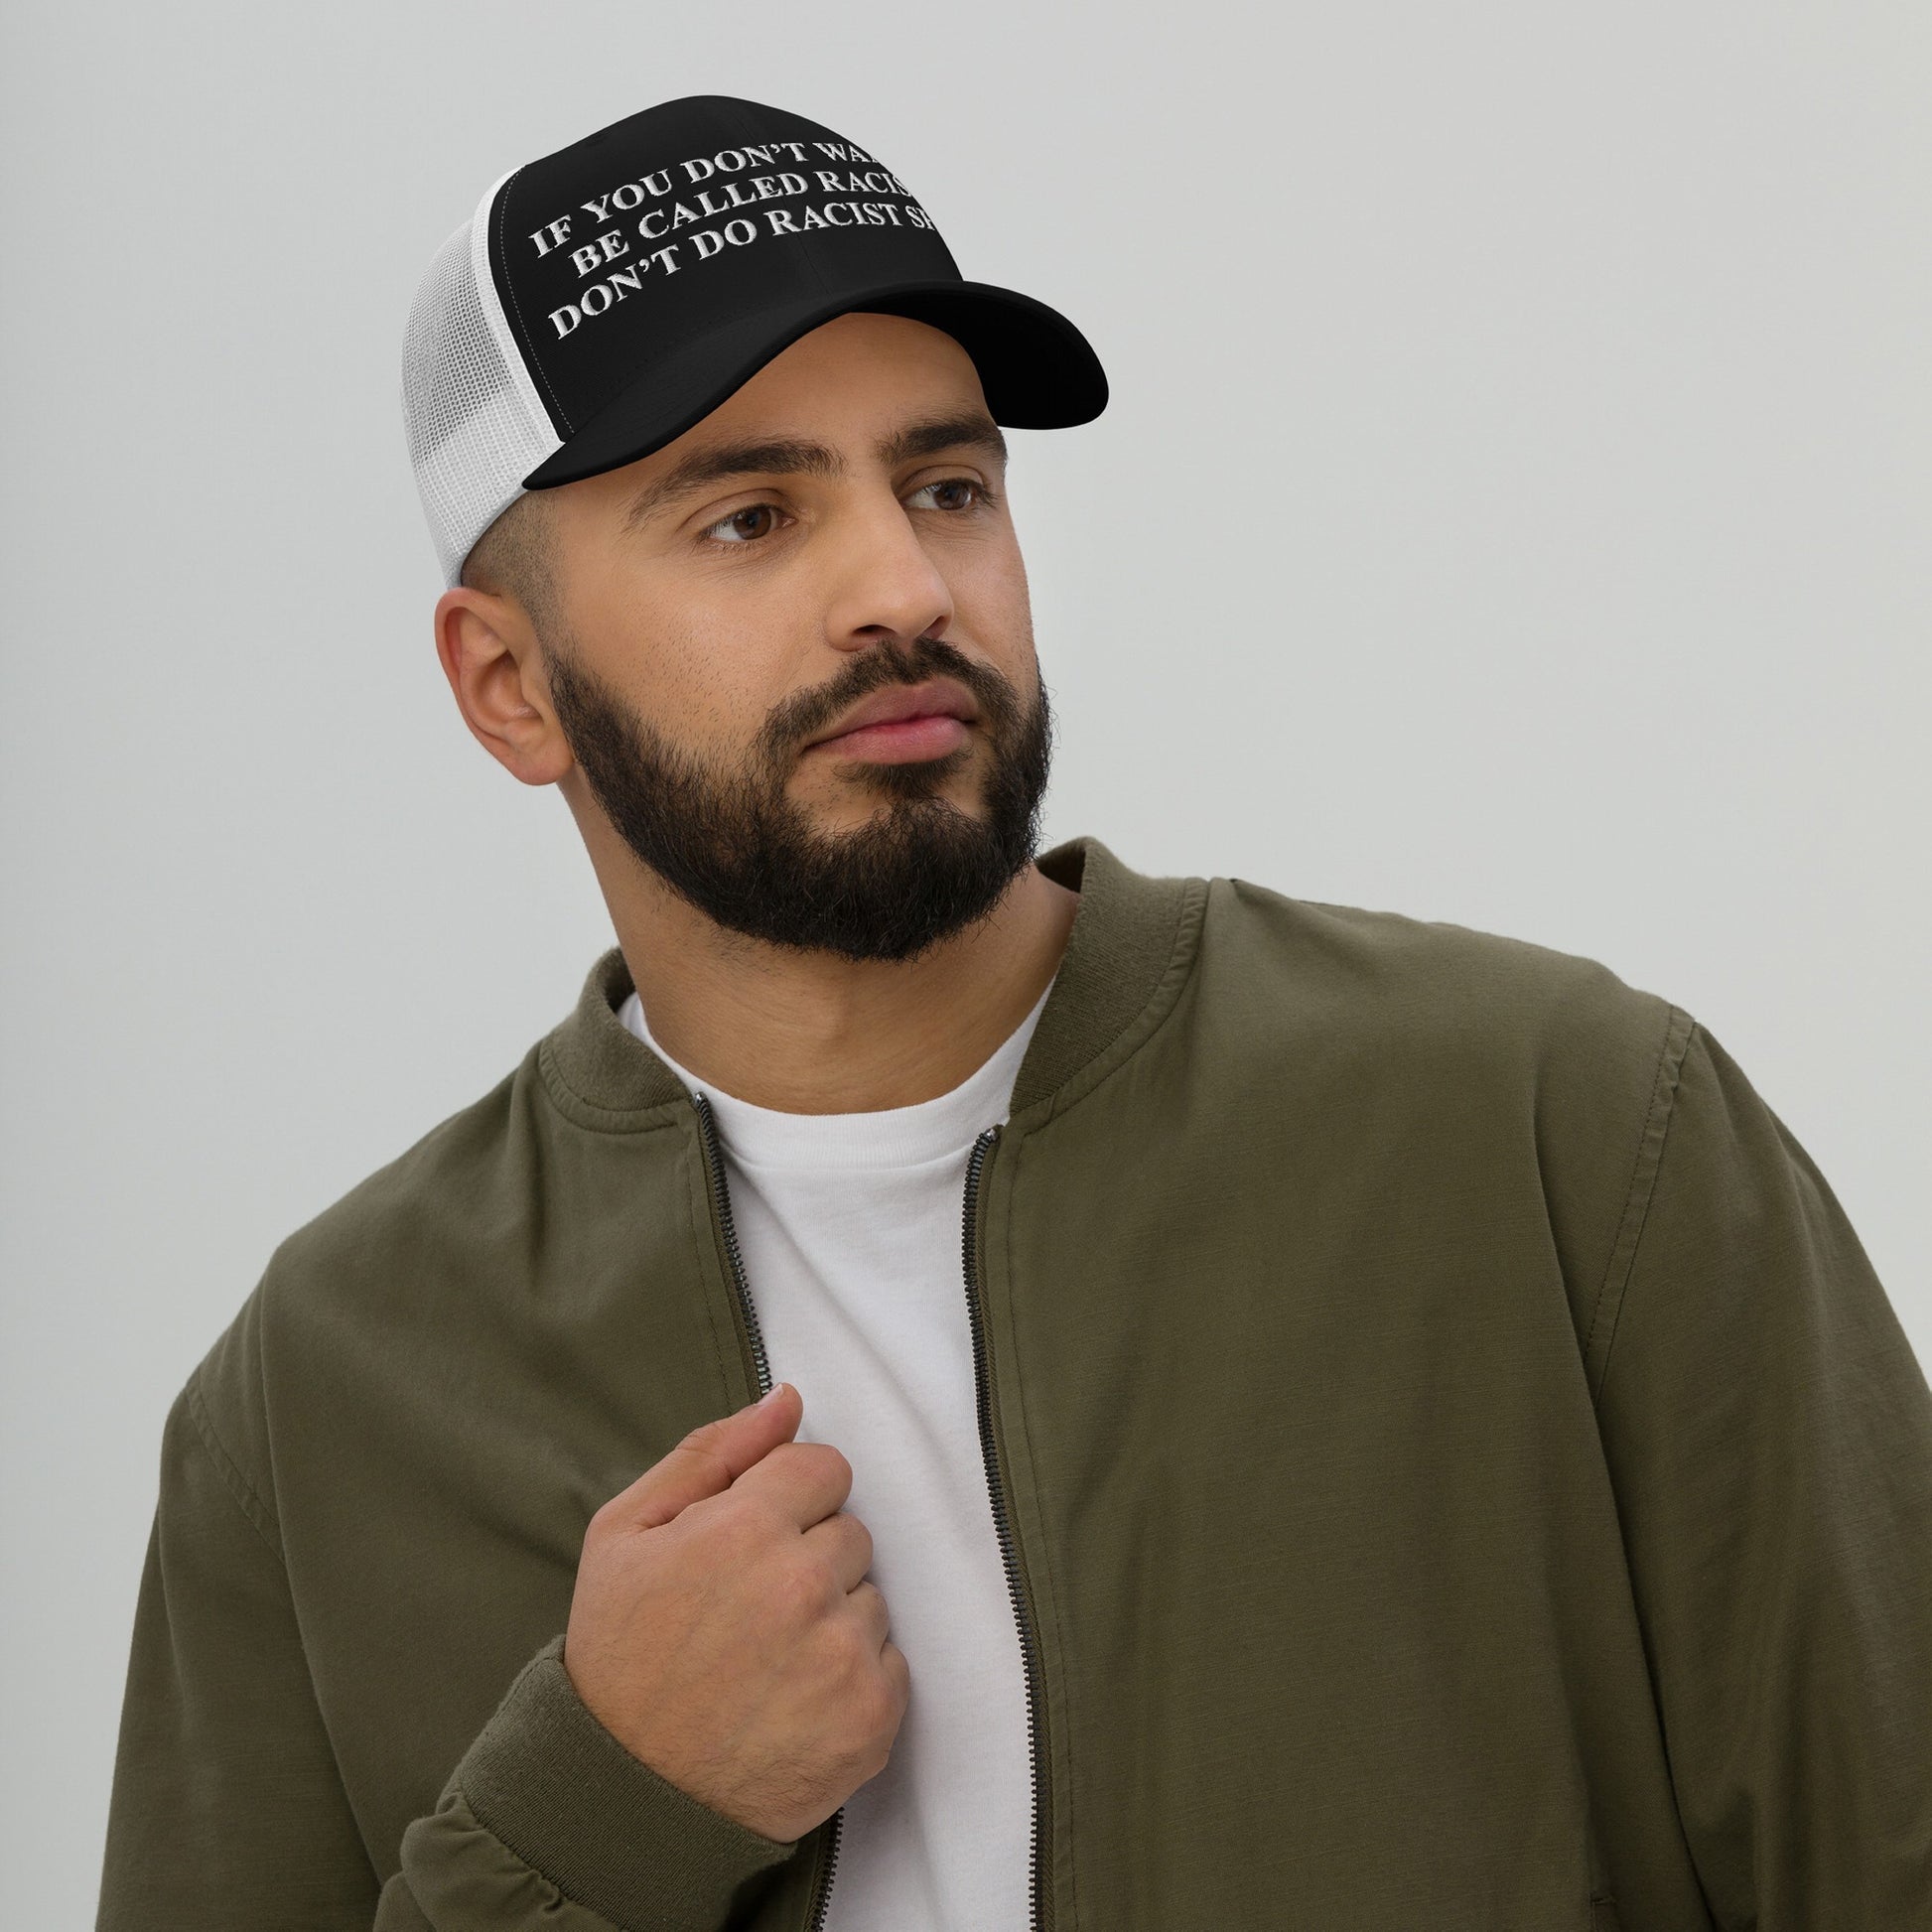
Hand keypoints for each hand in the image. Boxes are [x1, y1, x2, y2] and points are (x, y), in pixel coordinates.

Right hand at [562, 1382, 908, 1843]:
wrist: (622, 1797)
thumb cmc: (618, 1657)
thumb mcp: (626, 1533)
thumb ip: (713, 1452)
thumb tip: (788, 1399)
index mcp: (744, 1528)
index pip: (823, 1466)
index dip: (785, 1500)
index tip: (749, 1542)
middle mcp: (803, 1585)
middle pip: (850, 1530)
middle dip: (808, 1556)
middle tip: (747, 1611)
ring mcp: (842, 1655)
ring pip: (871, 1596)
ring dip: (832, 1618)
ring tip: (766, 1661)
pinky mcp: (871, 1717)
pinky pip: (891, 1661)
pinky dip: (852, 1677)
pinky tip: (793, 1700)